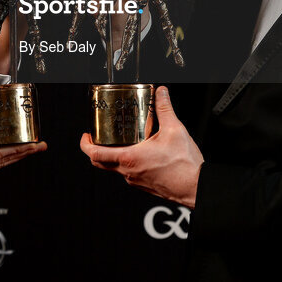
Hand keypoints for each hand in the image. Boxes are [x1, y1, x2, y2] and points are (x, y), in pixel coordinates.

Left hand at [79, 86, 202, 207]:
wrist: (195, 187)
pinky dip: (125, 163)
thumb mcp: (174, 130)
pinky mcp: (143, 185)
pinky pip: (127, 174)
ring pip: (114, 169)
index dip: (85, 144)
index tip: (86, 136)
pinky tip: (138, 154)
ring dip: (111, 157)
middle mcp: (128, 172)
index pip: (95, 154)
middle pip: (100, 163)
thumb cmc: (185, 166)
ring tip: (118, 142)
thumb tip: (160, 94)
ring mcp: (135, 181)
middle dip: (94, 150)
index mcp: (130, 158)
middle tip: (96, 138)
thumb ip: (164, 109)